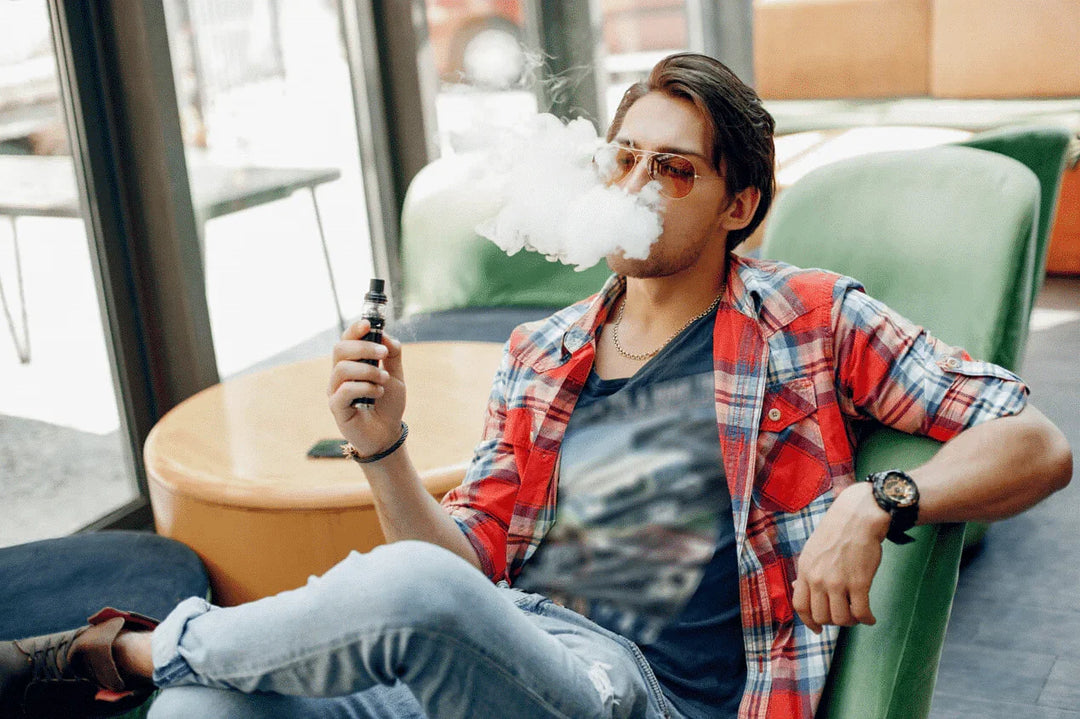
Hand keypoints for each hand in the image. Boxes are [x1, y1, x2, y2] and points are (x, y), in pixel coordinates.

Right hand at [327, 320, 406, 456]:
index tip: (369, 324)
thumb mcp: (395, 375)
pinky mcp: (336, 408)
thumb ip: (392, 354)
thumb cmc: (388, 404)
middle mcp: (339, 375)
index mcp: (351, 364)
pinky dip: (365, 387)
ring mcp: (335, 391)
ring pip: (342, 368)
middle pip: (340, 349)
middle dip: (364, 347)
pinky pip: (345, 390)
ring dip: (368, 370)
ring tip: (383, 380)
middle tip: (384, 354)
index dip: (354, 329)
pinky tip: (377, 393)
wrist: (388, 433)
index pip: (345, 340)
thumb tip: (384, 334)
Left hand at [791, 482, 889, 633]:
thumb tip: (796, 589)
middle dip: (833, 622)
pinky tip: (871, 618)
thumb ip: (806, 572)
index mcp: (805, 571)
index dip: (809, 622)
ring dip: (851, 621)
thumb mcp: (812, 551)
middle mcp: (818, 579)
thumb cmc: (837, 533)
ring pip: (841, 619)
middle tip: (844, 615)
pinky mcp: (859, 582)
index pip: (800, 606)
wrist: (857, 517)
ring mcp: (838, 582)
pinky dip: (867, 620)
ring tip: (857, 615)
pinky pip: (861, 612)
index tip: (817, 629)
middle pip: (821, 616)